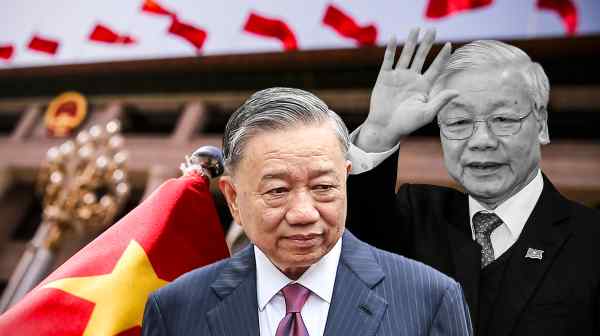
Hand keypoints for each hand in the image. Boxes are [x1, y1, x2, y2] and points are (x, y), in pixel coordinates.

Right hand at [357, 28, 458, 151]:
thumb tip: (457, 92)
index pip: (435, 68)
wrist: (385, 127)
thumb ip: (440, 101)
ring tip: (415, 29)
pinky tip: (395, 38)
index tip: (450, 45)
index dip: (442, 57)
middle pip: (421, 57)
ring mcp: (398, 77)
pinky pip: (389, 60)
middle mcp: (412, 79)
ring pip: (406, 55)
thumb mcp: (426, 113)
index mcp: (423, 87)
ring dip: (410, 42)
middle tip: (432, 29)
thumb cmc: (407, 124)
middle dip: (426, 43)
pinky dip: (391, 49)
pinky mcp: (385, 78)